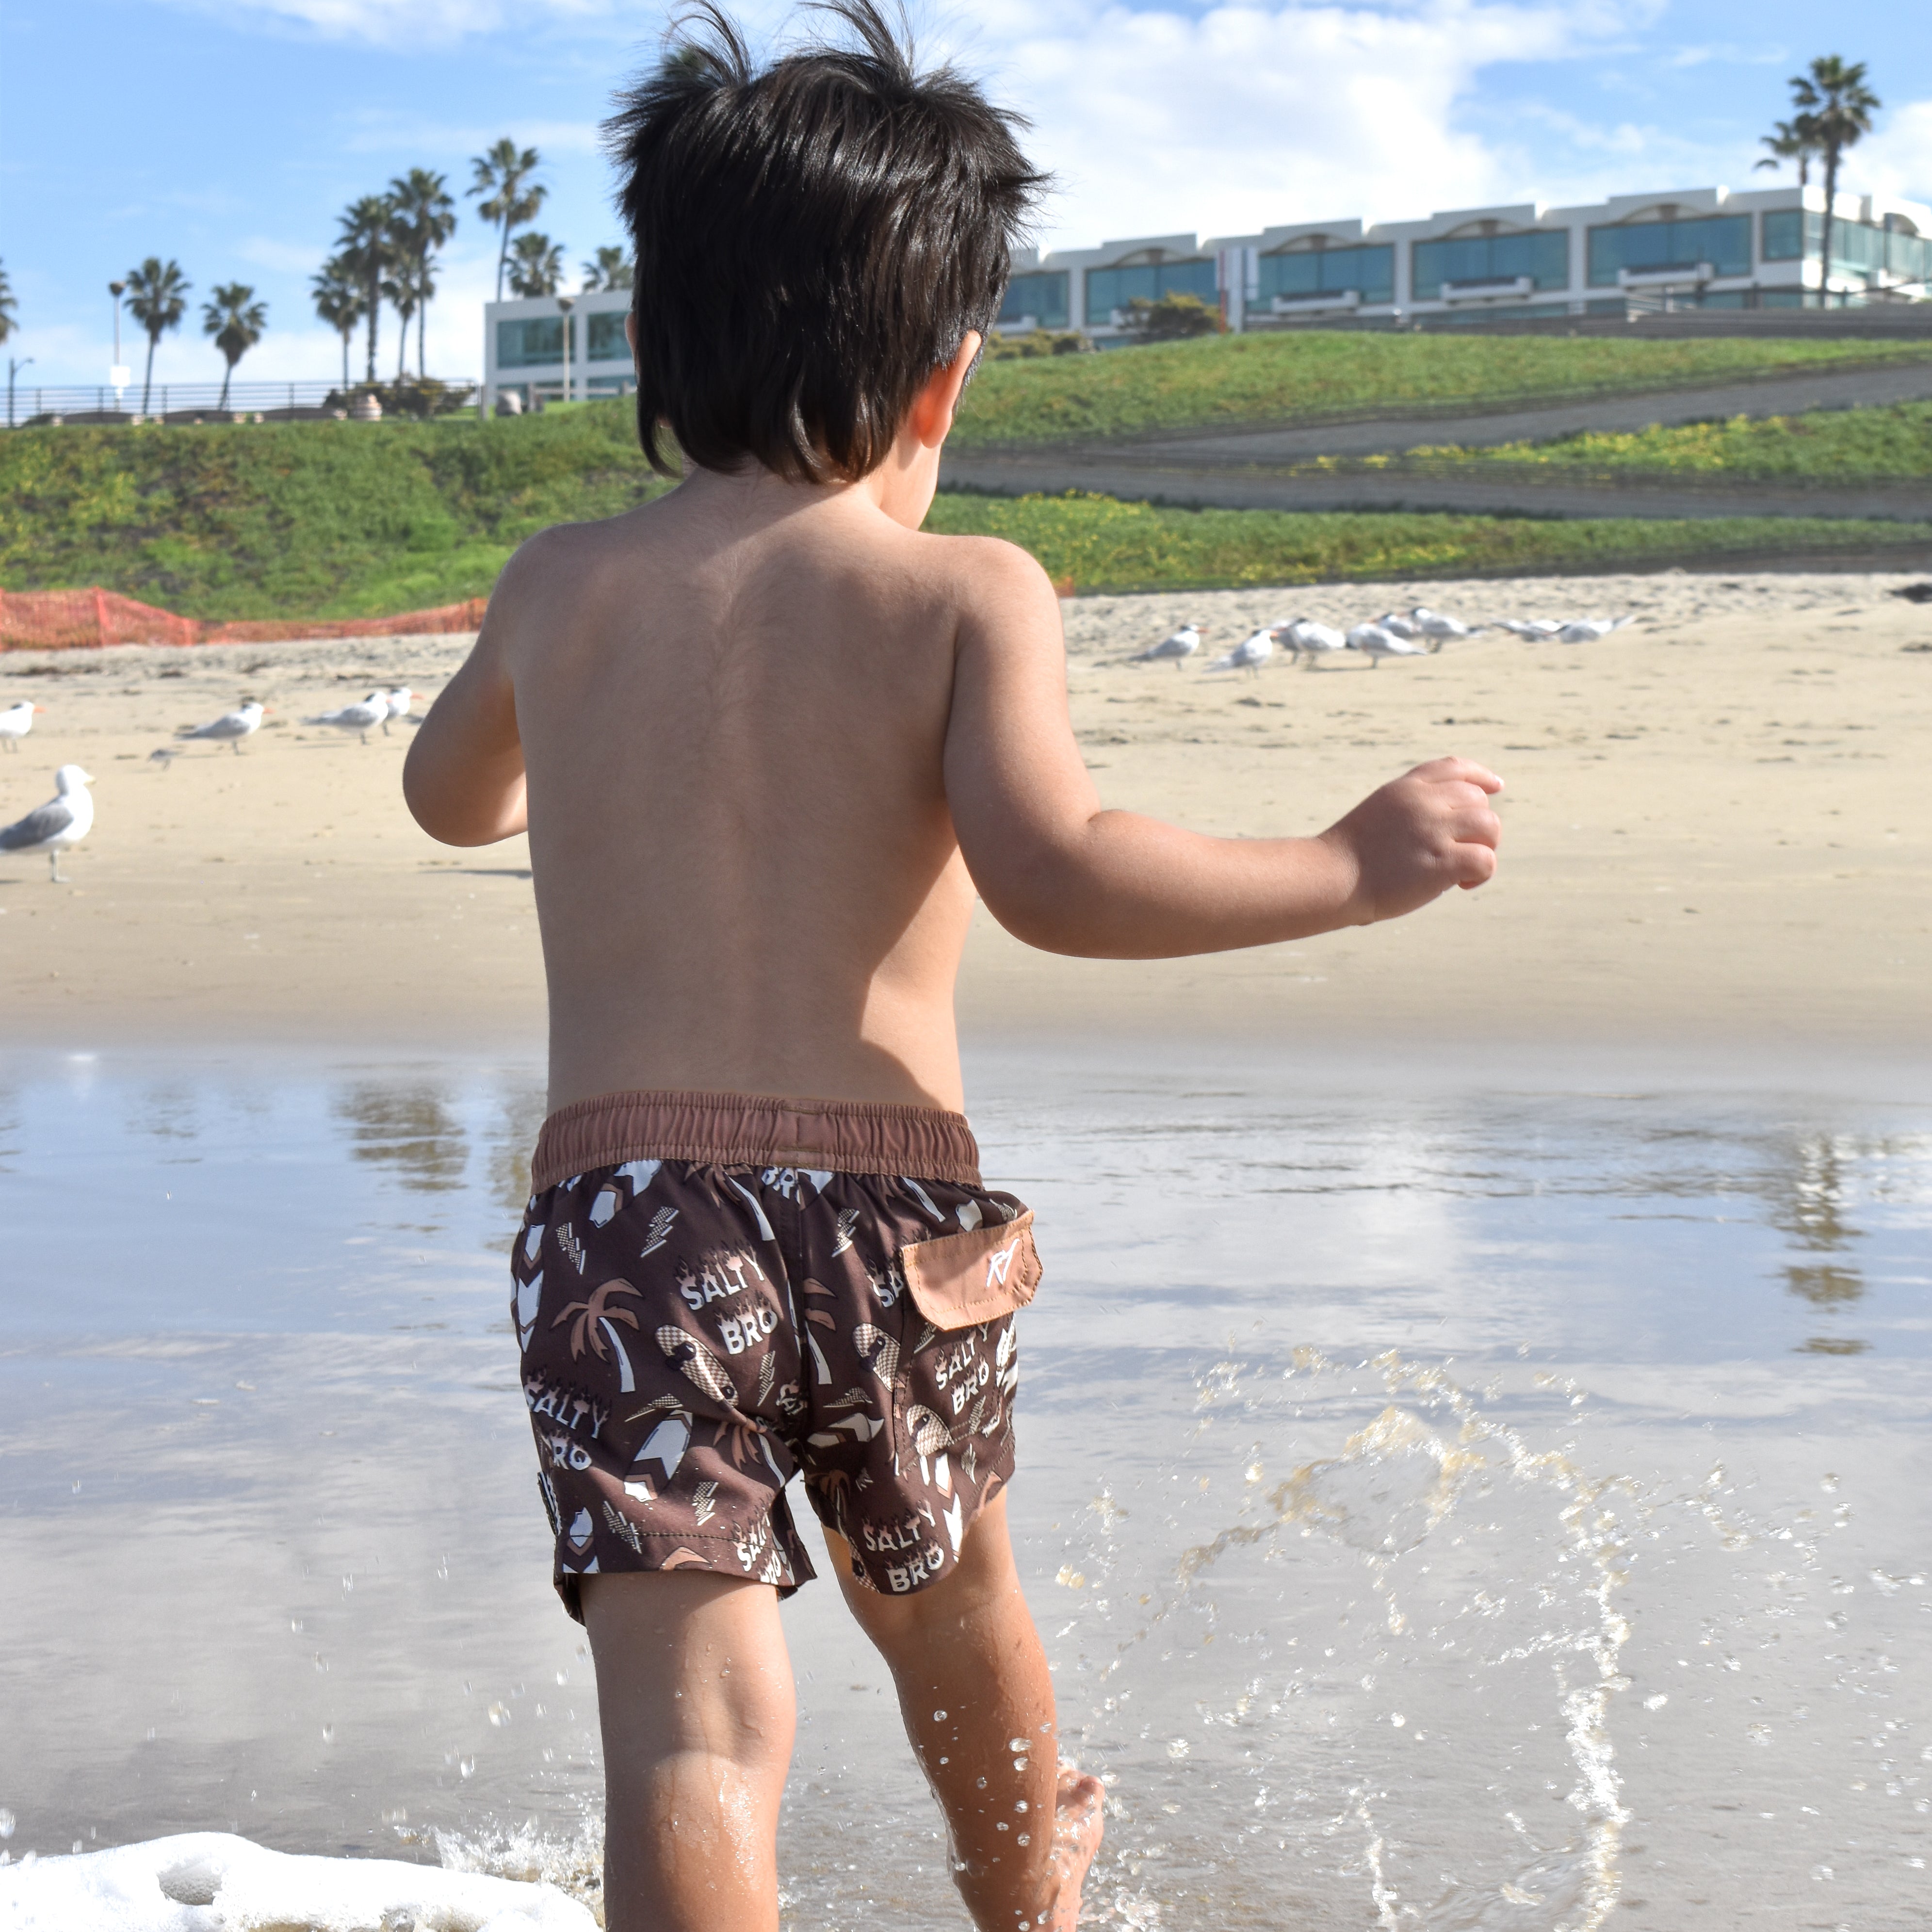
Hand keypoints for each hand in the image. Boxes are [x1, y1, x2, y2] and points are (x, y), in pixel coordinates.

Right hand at [1318, 757, 1502, 924]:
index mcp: (1406, 788)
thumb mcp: (1379, 814)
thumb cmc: (1349, 858)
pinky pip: (1486, 860)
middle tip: (1458, 852)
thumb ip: (1410, 810)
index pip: (1455, 768)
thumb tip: (1447, 823)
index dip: (1481, 776)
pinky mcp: (1443, 860)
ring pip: (1489, 825)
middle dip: (1477, 826)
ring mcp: (1434, 829)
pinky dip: (1482, 874)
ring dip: (1485, 847)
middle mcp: (1424, 802)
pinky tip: (1462, 885)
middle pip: (1478, 800)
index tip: (1495, 787)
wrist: (1331, 878)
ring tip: (1464, 868)